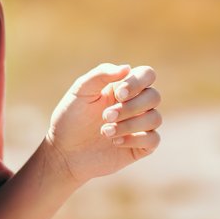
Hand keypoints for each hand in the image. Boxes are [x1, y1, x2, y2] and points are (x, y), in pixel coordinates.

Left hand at [44, 63, 162, 184]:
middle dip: (130, 107)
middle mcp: (135, 104)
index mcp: (123, 87)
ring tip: (104, 131)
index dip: (138, 83)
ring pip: (155, 118)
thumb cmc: (71, 117)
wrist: (64, 150)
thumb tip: (127, 68)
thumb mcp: (80, 91)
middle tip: (105, 116)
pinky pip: (154, 139)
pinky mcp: (140, 146)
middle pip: (154, 96)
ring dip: (130, 124)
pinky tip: (115, 142)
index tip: (118, 94)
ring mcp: (139, 125)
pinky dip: (135, 139)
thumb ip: (101, 74)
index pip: (147, 75)